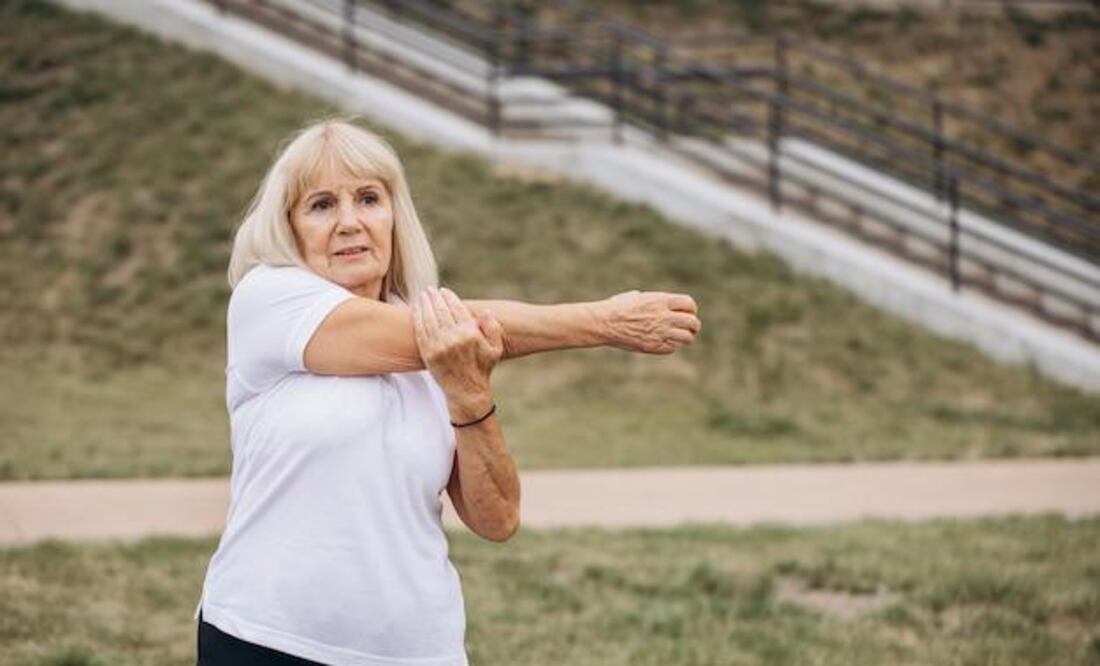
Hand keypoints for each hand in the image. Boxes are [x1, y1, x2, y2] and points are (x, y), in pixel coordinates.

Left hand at [412, 286, 504, 420]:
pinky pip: (420, 330)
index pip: (456, 308)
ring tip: (423, 295)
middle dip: (434, 297)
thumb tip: (486, 311)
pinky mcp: (428, 353)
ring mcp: (439, 346)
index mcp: (470, 334)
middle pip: (440, 310)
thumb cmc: (482, 368)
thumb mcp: (495, 349)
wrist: (466, 391)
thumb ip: (493, 328)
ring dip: (424, 303)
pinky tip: (416, 309)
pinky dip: (417, 317)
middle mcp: (453, 338)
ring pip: (428, 318)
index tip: (444, 291)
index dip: (449, 297)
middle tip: (430, 289)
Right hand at [602, 290, 700, 353]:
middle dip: (693, 326)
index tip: (689, 313)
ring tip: (681, 338)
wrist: (604, 322)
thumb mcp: (637, 297)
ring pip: (687, 338)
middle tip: (690, 329)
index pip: (689, 304)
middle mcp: (664, 316)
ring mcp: (660, 332)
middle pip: (692, 322)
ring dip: (686, 338)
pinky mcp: (654, 345)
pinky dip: (671, 346)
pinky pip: (672, 348)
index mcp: (661, 300)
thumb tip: (657, 304)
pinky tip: (664, 343)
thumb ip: (652, 301)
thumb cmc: (617, 307)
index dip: (691, 309)